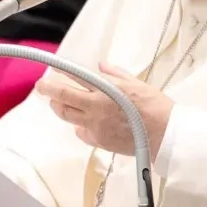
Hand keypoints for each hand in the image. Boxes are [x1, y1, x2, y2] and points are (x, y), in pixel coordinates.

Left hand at [35, 62, 173, 160]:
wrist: (164, 133)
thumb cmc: (153, 106)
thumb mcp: (135, 82)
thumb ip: (115, 73)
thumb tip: (101, 66)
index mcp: (105, 90)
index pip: (74, 79)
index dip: (58, 75)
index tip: (50, 72)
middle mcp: (95, 107)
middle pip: (63, 99)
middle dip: (48, 92)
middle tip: (43, 87)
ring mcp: (95, 125)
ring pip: (67, 116)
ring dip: (59, 107)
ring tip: (57, 102)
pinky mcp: (99, 141)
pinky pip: (80, 132)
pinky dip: (78, 125)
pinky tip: (81, 121)